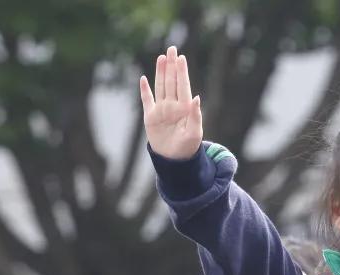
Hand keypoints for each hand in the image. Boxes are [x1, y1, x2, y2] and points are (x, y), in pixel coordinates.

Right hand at [140, 46, 202, 160]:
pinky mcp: (150, 117)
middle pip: (172, 82)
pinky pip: (147, 100)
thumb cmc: (188, 148)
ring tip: (162, 58)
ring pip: (161, 86)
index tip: (181, 58)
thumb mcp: (195, 133)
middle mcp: (173, 106)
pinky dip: (144, 90)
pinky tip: (144, 79)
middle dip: (172, 66)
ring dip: (160, 72)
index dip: (182, 72)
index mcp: (184, 108)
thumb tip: (196, 97)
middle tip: (172, 49)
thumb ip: (196, 115)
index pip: (183, 86)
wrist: (174, 161)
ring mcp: (161, 110)